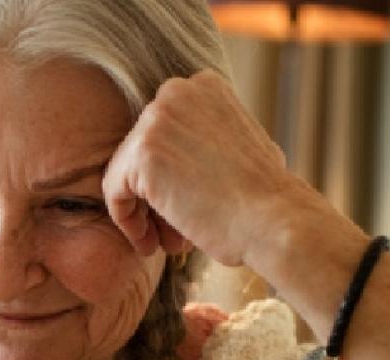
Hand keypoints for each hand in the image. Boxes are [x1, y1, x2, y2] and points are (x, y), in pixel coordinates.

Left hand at [102, 69, 316, 269]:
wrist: (274, 220)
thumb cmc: (265, 198)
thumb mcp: (241, 144)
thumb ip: (207, 137)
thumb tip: (183, 153)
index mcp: (202, 86)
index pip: (162, 134)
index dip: (168, 178)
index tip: (183, 208)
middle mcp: (176, 91)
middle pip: (140, 152)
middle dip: (154, 198)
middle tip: (173, 234)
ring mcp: (157, 119)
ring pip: (125, 173)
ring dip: (144, 213)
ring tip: (166, 243)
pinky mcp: (142, 153)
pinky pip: (115, 193)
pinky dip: (128, 222)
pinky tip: (150, 244)